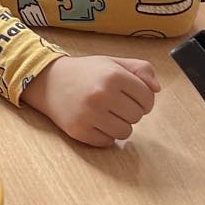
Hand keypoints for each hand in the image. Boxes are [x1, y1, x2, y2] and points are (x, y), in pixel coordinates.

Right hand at [22, 55, 159, 147]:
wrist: (48, 81)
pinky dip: (106, 135)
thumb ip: (141, 69)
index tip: (132, 96)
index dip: (144, 99)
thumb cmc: (85, 73)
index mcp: (113, 75)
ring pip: (125, 132)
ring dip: (120, 125)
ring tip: (107, 113)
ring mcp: (89, 114)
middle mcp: (101, 95)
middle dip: (131, 111)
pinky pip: (108, 142)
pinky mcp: (79, 131)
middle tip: (116, 104)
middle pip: (137, 116)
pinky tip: (96, 122)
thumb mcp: (113, 62)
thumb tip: (156, 89)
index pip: (148, 97)